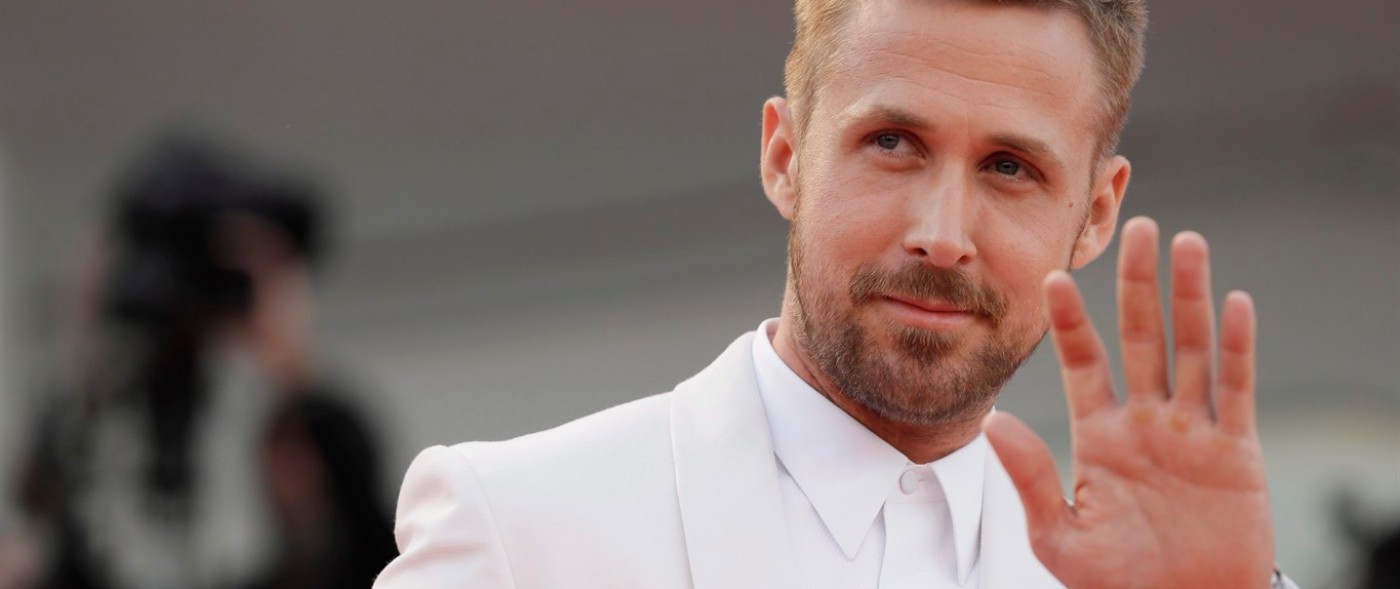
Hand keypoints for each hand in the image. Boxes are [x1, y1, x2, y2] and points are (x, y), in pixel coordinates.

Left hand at [984, 217, 1275, 588]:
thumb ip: (1030, 477)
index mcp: (1099, 434)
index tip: (1052, 278)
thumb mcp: (1060, 536)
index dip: (1070, 321)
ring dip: (1189, 297)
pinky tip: (1233, 302)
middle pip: (1141, 336)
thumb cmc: (1117, 583)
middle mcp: (1145, 421)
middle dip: (1137, 283)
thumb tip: (993, 422)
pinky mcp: (1236, 451)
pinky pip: (1237, 389)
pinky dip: (1238, 347)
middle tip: (1135, 227)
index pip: (1083, 362)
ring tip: (1185, 243)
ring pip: (1192, 349)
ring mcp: (1192, 431)